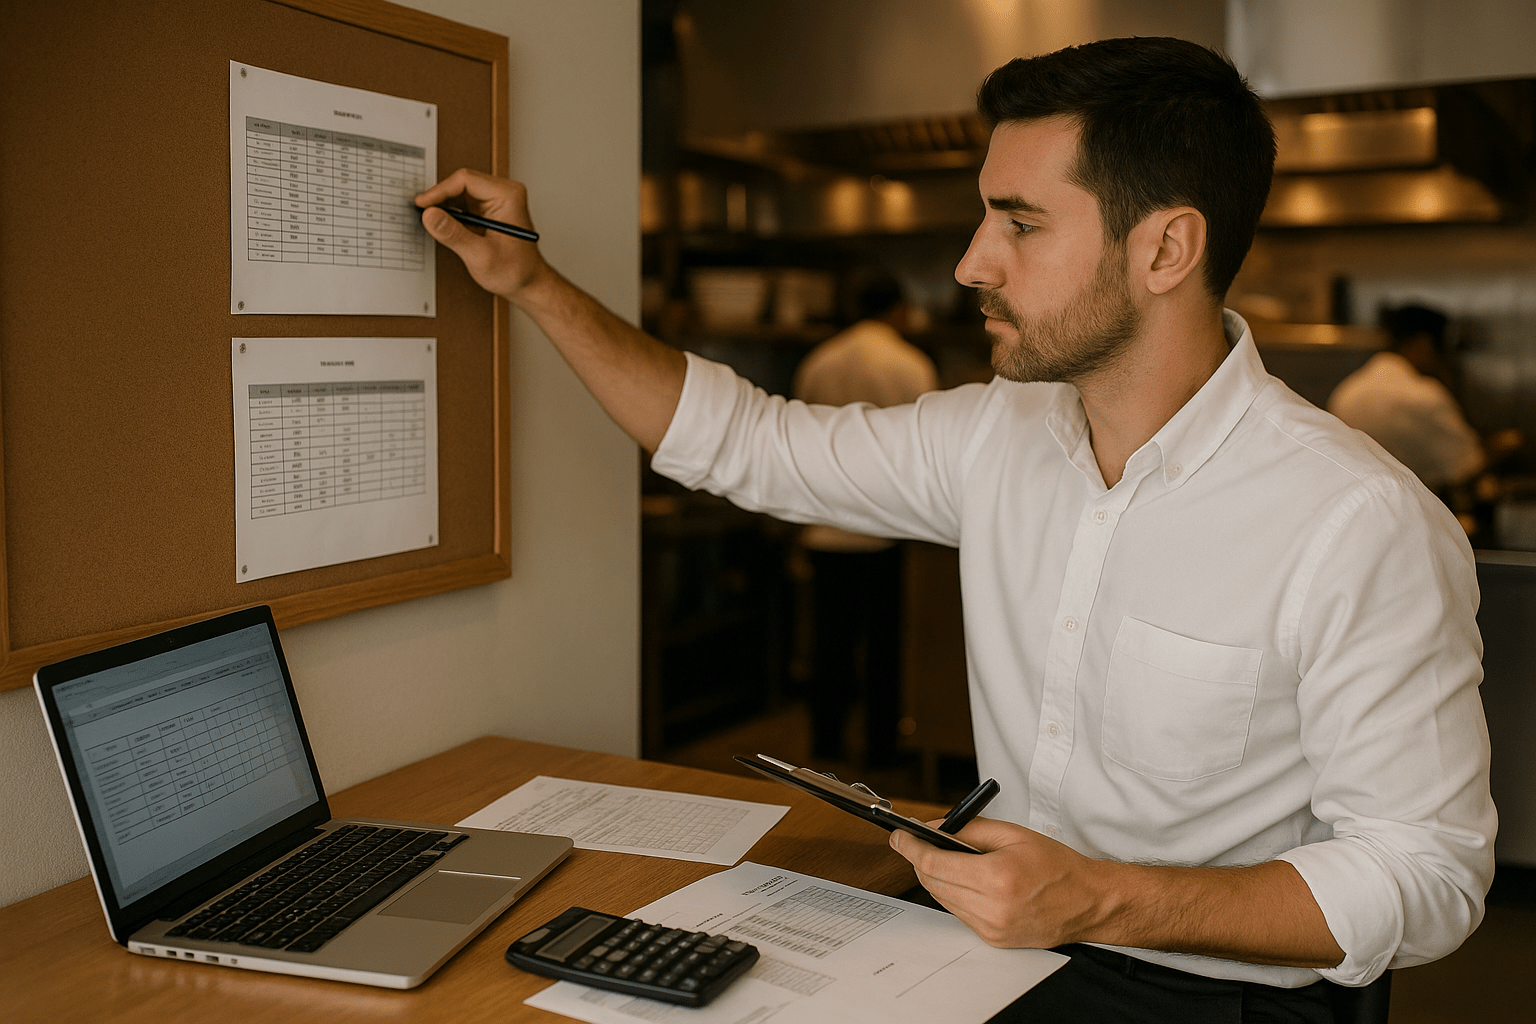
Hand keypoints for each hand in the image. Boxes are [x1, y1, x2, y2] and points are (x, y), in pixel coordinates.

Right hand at [416, 169, 548, 301]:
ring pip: (460, 193)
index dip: (439, 191)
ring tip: (432, 222)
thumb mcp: (480, 255)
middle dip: (440, 198)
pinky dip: (450, 214)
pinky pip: (464, 204)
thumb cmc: (516, 271)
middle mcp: (504, 193)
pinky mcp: (489, 210)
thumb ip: (454, 234)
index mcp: (507, 196)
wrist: (528, 284)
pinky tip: (443, 226)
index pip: (465, 180)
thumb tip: (430, 215)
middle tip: (423, 214)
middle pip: (461, 183)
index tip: (422, 205)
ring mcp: (496, 200)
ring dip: (444, 206)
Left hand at [890, 816, 1102, 948]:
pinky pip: (959, 913)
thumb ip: (969, 830)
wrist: (1088, 902)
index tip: (899, 836)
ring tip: (943, 858)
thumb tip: (933, 830)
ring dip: (936, 878)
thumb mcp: (1013, 834)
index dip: (911, 848)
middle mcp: (992, 909)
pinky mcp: (994, 940)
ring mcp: (992, 929)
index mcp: (997, 879)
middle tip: (917, 842)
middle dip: (920, 860)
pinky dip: (954, 894)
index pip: (934, 864)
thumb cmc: (1057, 866)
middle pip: (933, 883)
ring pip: (942, 899)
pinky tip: (965, 880)